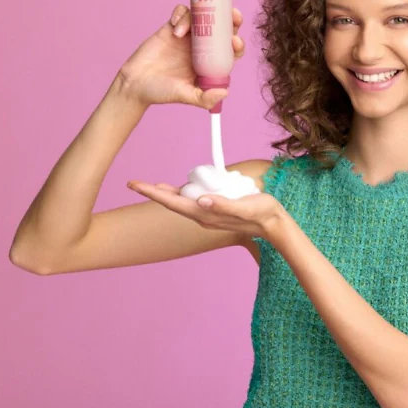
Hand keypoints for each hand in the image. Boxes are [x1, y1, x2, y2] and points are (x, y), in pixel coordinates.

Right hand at [118, 4, 245, 110]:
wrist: (136, 83)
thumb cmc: (161, 92)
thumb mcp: (185, 96)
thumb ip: (204, 98)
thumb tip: (225, 92)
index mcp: (210, 64)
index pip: (230, 51)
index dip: (237, 45)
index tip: (235, 41)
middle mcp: (203, 49)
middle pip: (223, 29)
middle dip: (231, 20)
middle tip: (233, 15)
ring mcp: (189, 37)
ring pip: (204, 16)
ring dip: (202, 15)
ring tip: (184, 31)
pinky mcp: (173, 27)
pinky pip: (183, 12)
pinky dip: (182, 14)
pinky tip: (175, 27)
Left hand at [126, 180, 284, 241]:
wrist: (274, 224)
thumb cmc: (262, 213)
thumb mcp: (245, 207)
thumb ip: (224, 205)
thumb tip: (200, 200)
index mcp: (206, 214)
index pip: (174, 202)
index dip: (153, 193)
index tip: (135, 185)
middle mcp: (204, 215)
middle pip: (173, 202)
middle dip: (154, 193)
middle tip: (133, 183)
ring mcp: (209, 213)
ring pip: (182, 202)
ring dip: (166, 193)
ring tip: (151, 185)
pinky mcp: (216, 209)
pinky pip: (193, 200)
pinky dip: (182, 193)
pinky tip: (180, 187)